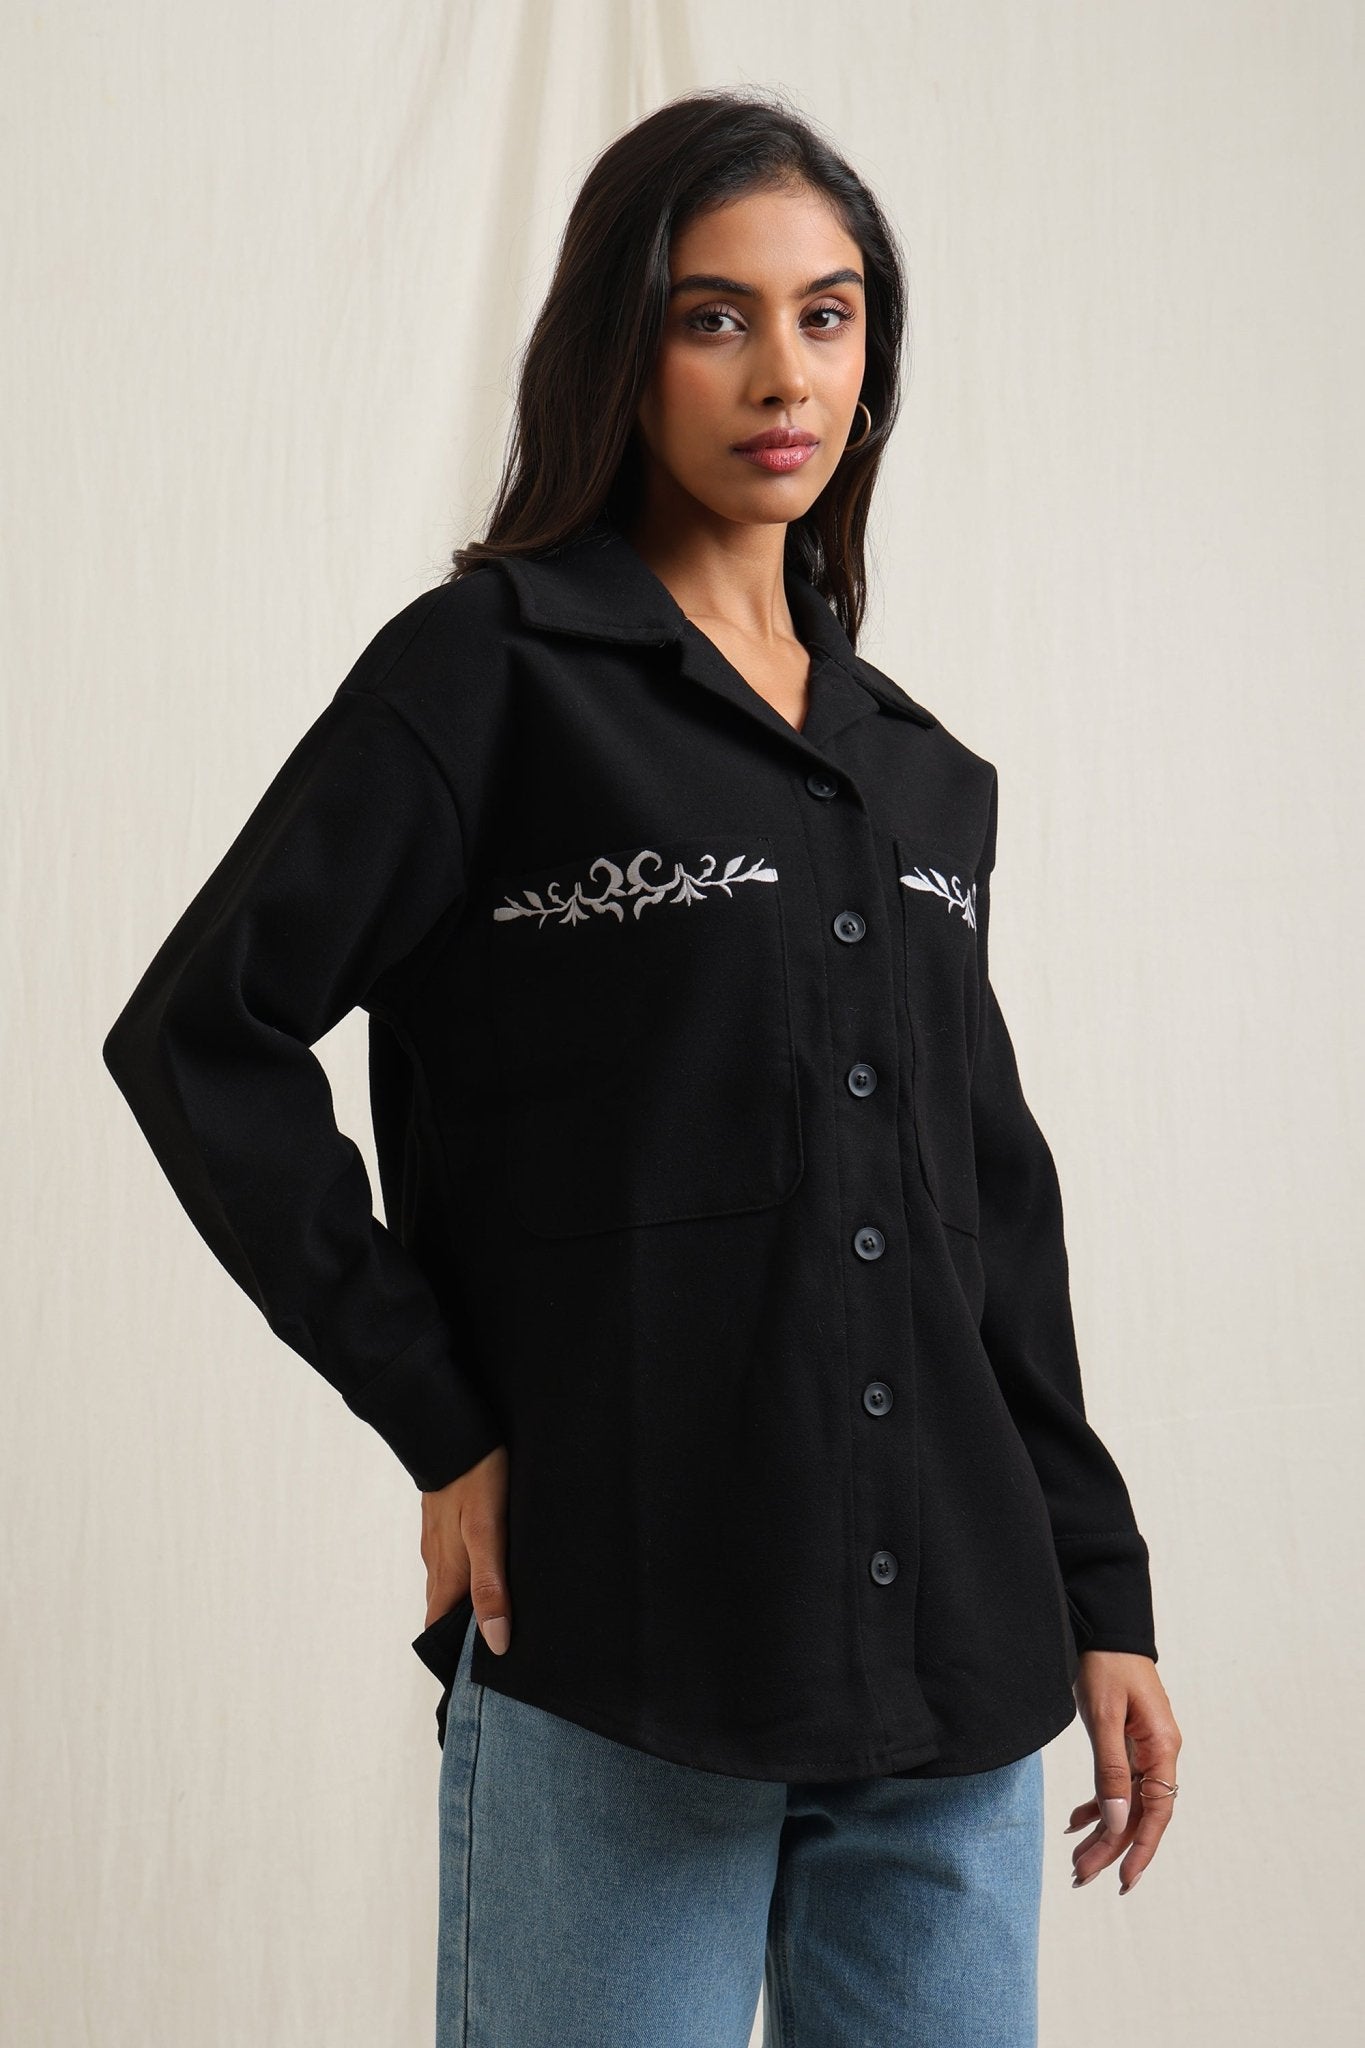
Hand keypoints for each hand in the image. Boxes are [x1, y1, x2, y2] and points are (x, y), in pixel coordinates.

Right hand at [419, 1442, 511, 1654]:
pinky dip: (469, 1574)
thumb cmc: (475, 1480)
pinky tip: (492, 1567)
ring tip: (501, 1613)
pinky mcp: (445, 1522)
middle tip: (497, 1648)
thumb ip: (490, 1587)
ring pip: (451, 1584)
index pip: (439, 1632)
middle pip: (446, 1611)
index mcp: (447, 1575)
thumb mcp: (488, 1535)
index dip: (452, 1657)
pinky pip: (454, 1559)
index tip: (474, 1677)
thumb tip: (495, 1642)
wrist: (453, 1430)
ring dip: (469, 1603)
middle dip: (465, 1633)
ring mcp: (438, 1542)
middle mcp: (438, 1563)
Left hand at [1066, 1650, 1180, 1894]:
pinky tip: (1075, 1821)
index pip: (1156, 1812)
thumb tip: (1116, 1821)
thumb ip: (1110, 1769)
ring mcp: (1143, 1749)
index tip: (1123, 1879)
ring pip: (1125, 1802)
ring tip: (1075, 1861)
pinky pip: (1116, 1783)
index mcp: (1162, 1748)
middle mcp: (1158, 1754)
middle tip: (1081, 1876)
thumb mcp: (1104, 1716)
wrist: (1104, 1626)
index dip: (1141, 1848)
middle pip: (1138, 1812)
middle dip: (1110, 1847)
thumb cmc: (1107, 1664)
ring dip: (1101, 1831)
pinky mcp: (1127, 1742)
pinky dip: (1096, 1803)